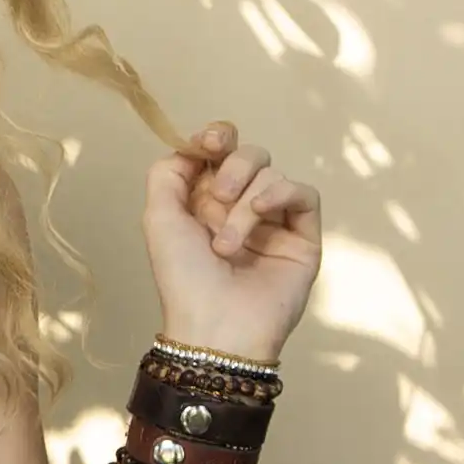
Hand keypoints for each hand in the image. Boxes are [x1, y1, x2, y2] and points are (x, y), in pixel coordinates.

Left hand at [144, 122, 320, 363]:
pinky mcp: (303, 235)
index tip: (210, 142)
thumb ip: (168, 175)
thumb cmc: (183, 278)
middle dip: (233, 167)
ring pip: (271, 176)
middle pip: (250, 156)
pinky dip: (281, 195)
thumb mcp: (159, 219)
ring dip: (244, 204)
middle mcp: (240, 207)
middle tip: (217, 198)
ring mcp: (274, 221)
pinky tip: (262, 212)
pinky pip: (304, 194)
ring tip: (226, 245)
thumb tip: (190, 145)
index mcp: (204, 202)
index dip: (217, 137)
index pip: (220, 152)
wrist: (217, 325)